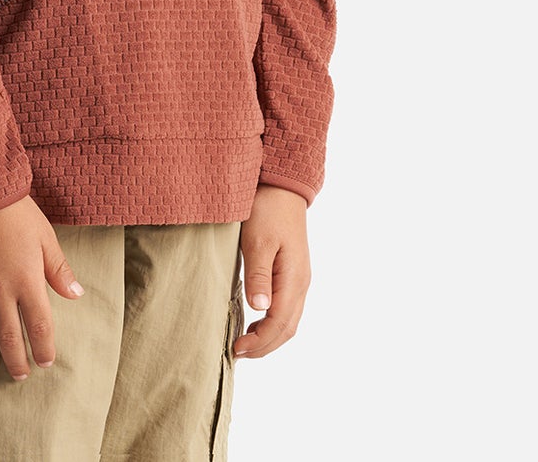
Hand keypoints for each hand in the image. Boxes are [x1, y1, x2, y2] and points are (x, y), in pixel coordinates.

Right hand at [0, 195, 85, 380]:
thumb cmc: (16, 211)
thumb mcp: (45, 237)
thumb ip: (59, 270)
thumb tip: (76, 295)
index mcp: (26, 280)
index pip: (39, 327)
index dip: (43, 349)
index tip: (45, 362)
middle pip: (8, 338)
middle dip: (15, 361)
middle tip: (19, 375)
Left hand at [233, 183, 310, 360]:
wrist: (282, 185)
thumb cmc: (267, 209)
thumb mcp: (257, 240)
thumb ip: (259, 275)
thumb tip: (260, 309)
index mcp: (294, 279)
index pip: (279, 324)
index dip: (259, 342)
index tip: (236, 349)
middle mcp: (301, 283)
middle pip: (287, 328)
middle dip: (264, 346)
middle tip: (237, 353)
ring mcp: (299, 278)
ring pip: (289, 320)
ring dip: (268, 337)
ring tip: (244, 343)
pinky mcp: (292, 272)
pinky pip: (286, 307)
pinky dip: (272, 322)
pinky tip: (255, 320)